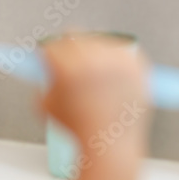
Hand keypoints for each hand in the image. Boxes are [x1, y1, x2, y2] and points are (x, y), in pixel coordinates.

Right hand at [38, 31, 151, 160]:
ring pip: (99, 40)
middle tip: (71, 61)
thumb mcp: (46, 107)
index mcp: (66, 67)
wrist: (110, 144)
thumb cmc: (79, 129)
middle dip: (69, 48)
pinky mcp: (135, 63)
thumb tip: (47, 67)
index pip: (53, 45)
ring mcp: (116, 59)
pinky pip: (121, 49)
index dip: (50, 53)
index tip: (51, 56)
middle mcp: (91, 58)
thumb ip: (43, 83)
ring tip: (93, 75)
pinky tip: (112, 73)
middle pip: (75, 35)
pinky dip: (116, 58)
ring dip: (93, 52)